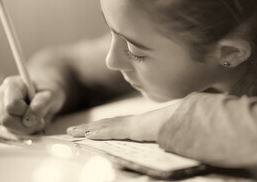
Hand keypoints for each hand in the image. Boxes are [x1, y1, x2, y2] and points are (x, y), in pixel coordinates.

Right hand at [0, 76, 64, 134]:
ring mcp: (0, 107)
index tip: (38, 111)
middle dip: (26, 125)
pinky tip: (32, 123)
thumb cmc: (48, 89)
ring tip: (37, 120)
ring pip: (8, 128)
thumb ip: (40, 105)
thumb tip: (28, 120)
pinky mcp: (3, 118)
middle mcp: (2, 95)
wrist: (45, 90)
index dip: (25, 113)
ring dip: (26, 129)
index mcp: (12, 85)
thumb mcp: (50, 95)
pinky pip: (11, 131)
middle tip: (40, 120)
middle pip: (6, 119)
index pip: (11, 106)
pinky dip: (24, 131)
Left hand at [67, 100, 181, 141]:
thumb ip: (161, 133)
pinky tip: (86, 135)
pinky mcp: (131, 128)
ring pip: (104, 127)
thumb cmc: (178, 124)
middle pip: (105, 124)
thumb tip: (162, 137)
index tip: (89, 130)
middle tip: (71, 131)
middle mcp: (131, 122)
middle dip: (87, 127)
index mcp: (138, 124)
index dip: (101, 127)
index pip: (115, 126)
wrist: (184, 119)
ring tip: (71, 133)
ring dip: (87, 129)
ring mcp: (131, 124)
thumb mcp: (166, 131)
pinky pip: (112, 131)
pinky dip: (99, 133)